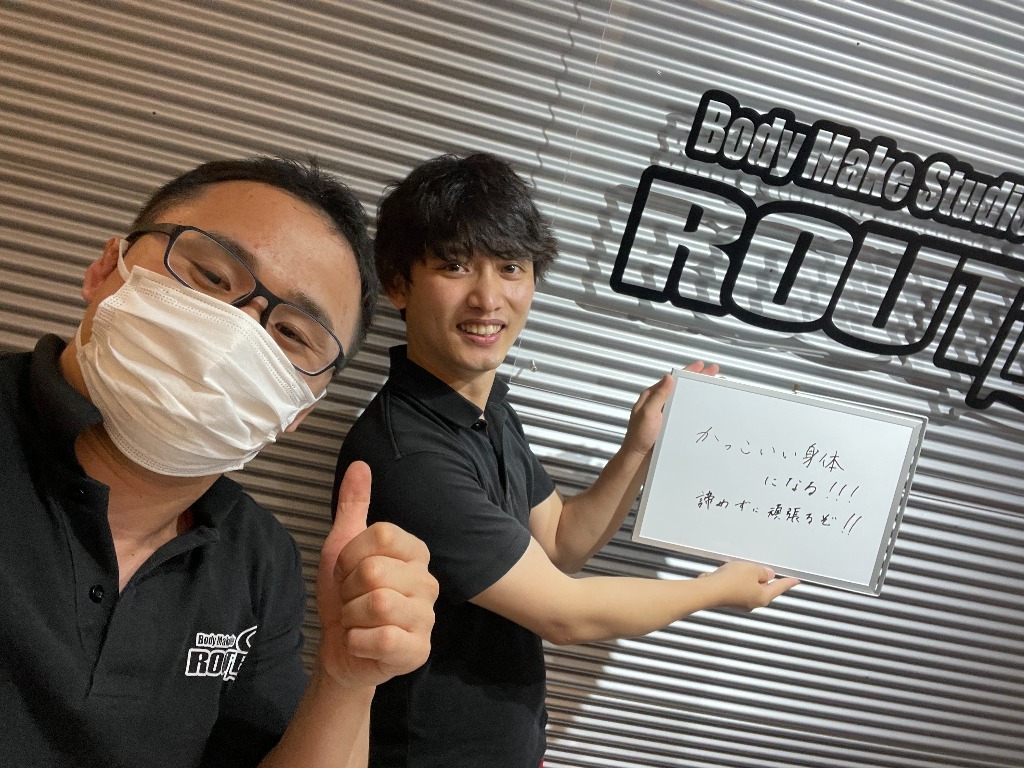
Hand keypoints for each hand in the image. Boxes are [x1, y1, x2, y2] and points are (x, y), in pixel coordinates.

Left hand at [316, 461, 437, 688]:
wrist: (342, 651)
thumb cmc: (346, 598)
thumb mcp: (342, 548)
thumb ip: (353, 505)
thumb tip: (360, 464)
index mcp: (415, 553)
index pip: (382, 534)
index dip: (351, 555)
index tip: (348, 572)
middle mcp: (428, 582)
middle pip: (375, 570)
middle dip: (348, 589)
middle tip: (352, 600)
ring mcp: (427, 618)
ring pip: (377, 603)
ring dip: (352, 616)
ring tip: (358, 621)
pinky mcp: (419, 650)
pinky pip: (383, 638)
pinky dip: (359, 641)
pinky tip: (364, 642)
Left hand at [622, 361, 720, 456]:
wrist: (638, 457)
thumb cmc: (639, 437)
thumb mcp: (648, 413)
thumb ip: (658, 395)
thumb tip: (668, 377)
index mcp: (652, 396)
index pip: (673, 379)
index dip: (688, 371)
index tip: (701, 366)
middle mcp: (658, 402)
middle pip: (681, 385)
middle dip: (697, 378)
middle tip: (713, 372)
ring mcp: (664, 412)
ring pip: (684, 396)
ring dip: (697, 391)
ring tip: (712, 386)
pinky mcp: (669, 422)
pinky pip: (684, 409)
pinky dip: (694, 404)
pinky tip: (703, 406)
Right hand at [700, 560, 798, 609]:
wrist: (708, 590)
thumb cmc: (730, 583)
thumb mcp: (751, 569)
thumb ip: (762, 571)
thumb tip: (765, 574)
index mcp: (763, 596)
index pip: (780, 587)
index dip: (788, 582)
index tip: (795, 581)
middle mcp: (752, 603)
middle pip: (763, 587)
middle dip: (762, 577)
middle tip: (760, 568)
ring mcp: (739, 602)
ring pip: (748, 587)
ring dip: (745, 577)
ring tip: (738, 569)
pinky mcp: (728, 599)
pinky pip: (735, 587)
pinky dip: (733, 579)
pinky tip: (727, 574)